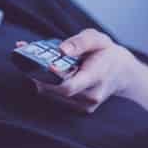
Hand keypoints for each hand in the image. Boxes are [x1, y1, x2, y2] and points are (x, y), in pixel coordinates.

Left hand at [19, 29, 145, 112]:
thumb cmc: (105, 53)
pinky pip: (53, 97)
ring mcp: (83, 106)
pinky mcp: (75, 109)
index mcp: (96, 77)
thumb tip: (62, 50)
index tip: (43, 66)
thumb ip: (80, 42)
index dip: (52, 79)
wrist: (120, 73)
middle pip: (55, 90)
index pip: (70, 86)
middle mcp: (90, 96)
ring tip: (33, 62)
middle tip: (27, 57)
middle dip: (39, 74)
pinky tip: (42, 72)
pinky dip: (44, 84)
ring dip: (38, 78)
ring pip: (50, 94)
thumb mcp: (97, 39)